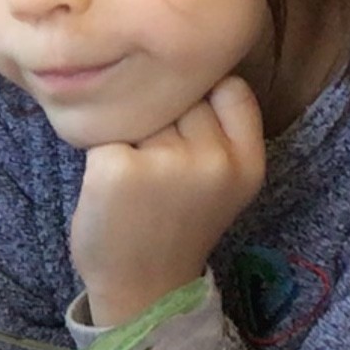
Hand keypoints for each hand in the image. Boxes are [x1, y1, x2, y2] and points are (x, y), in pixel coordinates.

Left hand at [69, 76, 266, 329]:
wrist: (144, 290)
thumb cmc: (179, 225)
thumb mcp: (225, 182)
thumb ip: (220, 130)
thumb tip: (184, 60)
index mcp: (247, 163)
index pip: (231, 87)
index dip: (205, 99)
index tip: (192, 129)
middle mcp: (213, 161)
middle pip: (180, 96)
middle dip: (164, 118)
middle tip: (160, 168)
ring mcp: (164, 163)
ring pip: (140, 110)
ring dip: (132, 133)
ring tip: (137, 179)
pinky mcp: (115, 168)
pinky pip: (103, 130)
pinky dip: (101, 151)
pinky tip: (110, 186)